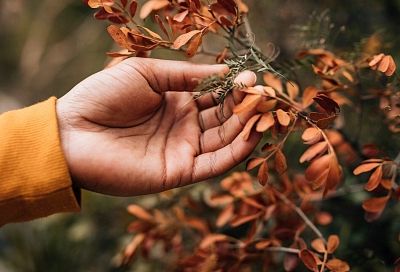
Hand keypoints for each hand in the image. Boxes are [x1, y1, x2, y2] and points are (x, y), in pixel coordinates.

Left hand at [56, 58, 260, 195]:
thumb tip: (225, 71)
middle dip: (246, 106)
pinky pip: (215, 164)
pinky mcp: (179, 172)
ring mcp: (183, 150)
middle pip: (225, 118)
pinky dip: (237, 151)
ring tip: (265, 110)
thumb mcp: (147, 73)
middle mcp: (184, 127)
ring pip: (225, 140)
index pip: (215, 96)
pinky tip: (253, 134)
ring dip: (247, 126)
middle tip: (265, 94)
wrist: (73, 132)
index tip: (252, 77)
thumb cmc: (104, 96)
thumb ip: (186, 75)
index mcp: (176, 102)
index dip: (235, 88)